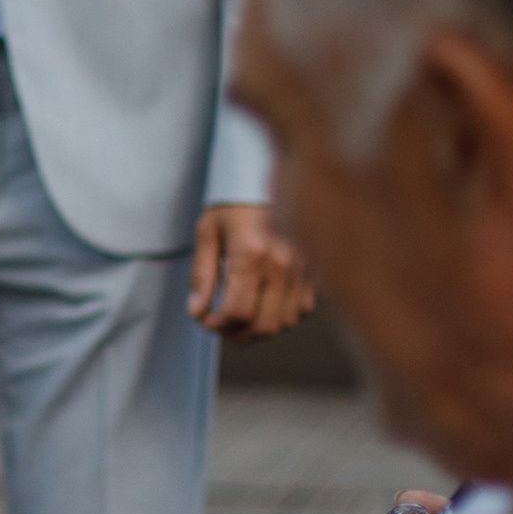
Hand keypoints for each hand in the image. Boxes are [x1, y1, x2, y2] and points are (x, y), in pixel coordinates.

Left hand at [188, 203, 314, 339]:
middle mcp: (282, 264)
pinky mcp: (315, 270)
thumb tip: (197, 312)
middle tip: (221, 326)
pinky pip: (303, 310)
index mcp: (252, 253)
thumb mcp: (207, 232)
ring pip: (286, 323)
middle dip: (237, 335)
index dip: (217, 325)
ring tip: (241, 319)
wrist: (271, 178)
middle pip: (264, 326)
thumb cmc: (233, 205)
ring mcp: (303, 269)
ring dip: (261, 330)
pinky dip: (284, 317)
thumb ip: (202, 274)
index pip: (237, 313)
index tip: (206, 320)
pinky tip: (266, 306)